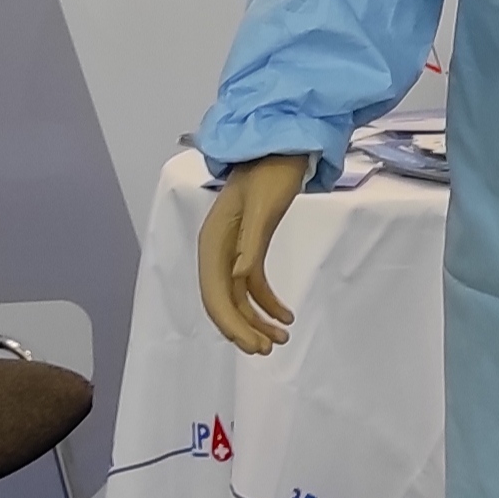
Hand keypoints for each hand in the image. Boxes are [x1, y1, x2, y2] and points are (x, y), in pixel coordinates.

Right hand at [197, 153, 310, 354]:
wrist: (281, 147)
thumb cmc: (271, 174)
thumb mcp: (265, 208)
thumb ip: (251, 242)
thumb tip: (239, 277)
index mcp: (213, 241)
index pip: (215, 293)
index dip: (231, 324)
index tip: (253, 346)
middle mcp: (217, 249)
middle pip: (223, 300)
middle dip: (243, 328)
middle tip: (268, 350)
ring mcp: (232, 250)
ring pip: (237, 297)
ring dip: (256, 321)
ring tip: (280, 339)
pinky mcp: (249, 248)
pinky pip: (252, 285)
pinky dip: (267, 304)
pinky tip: (285, 317)